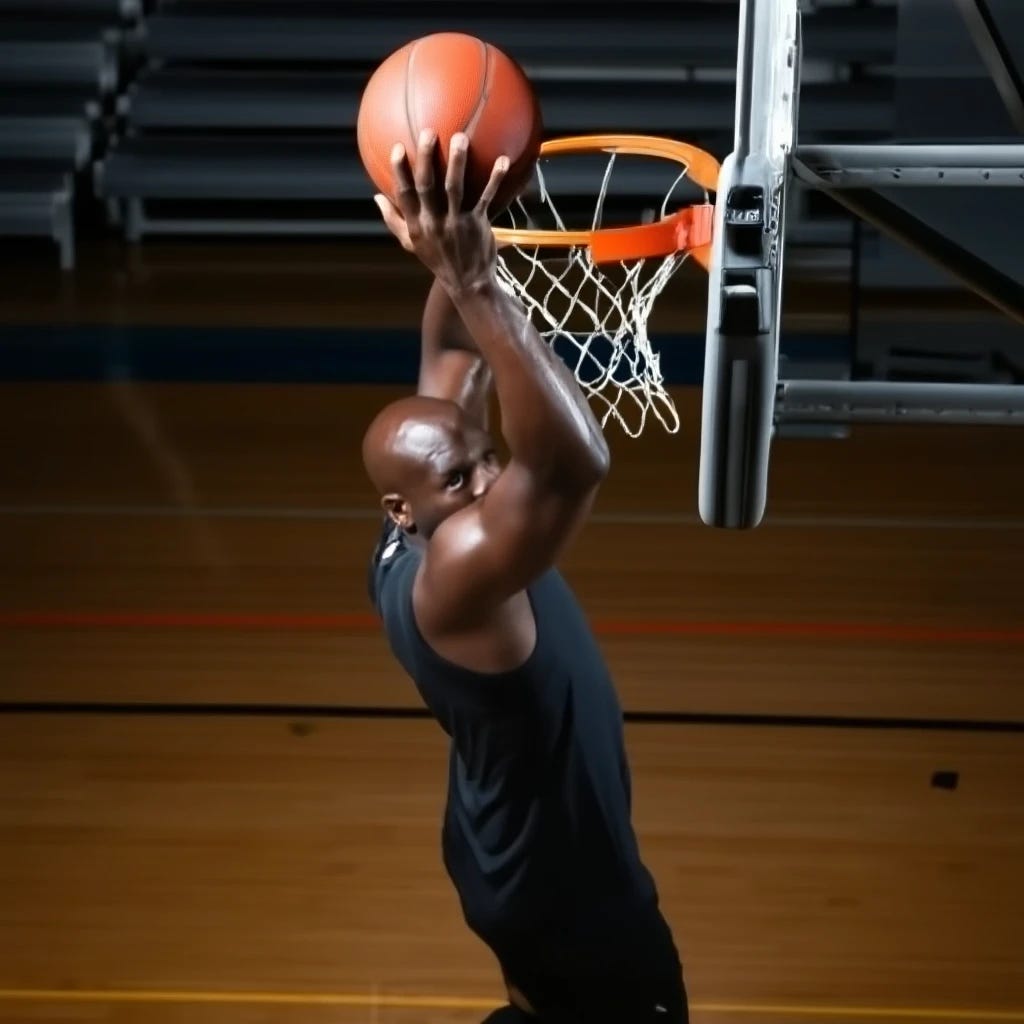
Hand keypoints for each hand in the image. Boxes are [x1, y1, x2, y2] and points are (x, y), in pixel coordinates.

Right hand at [373, 130, 508, 295]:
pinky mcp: (477, 224)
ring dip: (458, 162)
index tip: (397, 147)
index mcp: (417, 225)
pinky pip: (486, 197)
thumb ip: (394, 220)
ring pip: (455, 188)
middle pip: (427, 186)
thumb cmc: (438, 259)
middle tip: (428, 132)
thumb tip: (376, 197)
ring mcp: (457, 223)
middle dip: (426, 158)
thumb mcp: (412, 244)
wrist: (468, 283)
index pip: (404, 195)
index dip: (400, 171)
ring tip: (460, 138)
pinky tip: (502, 159)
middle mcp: (434, 223)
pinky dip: (494, 178)